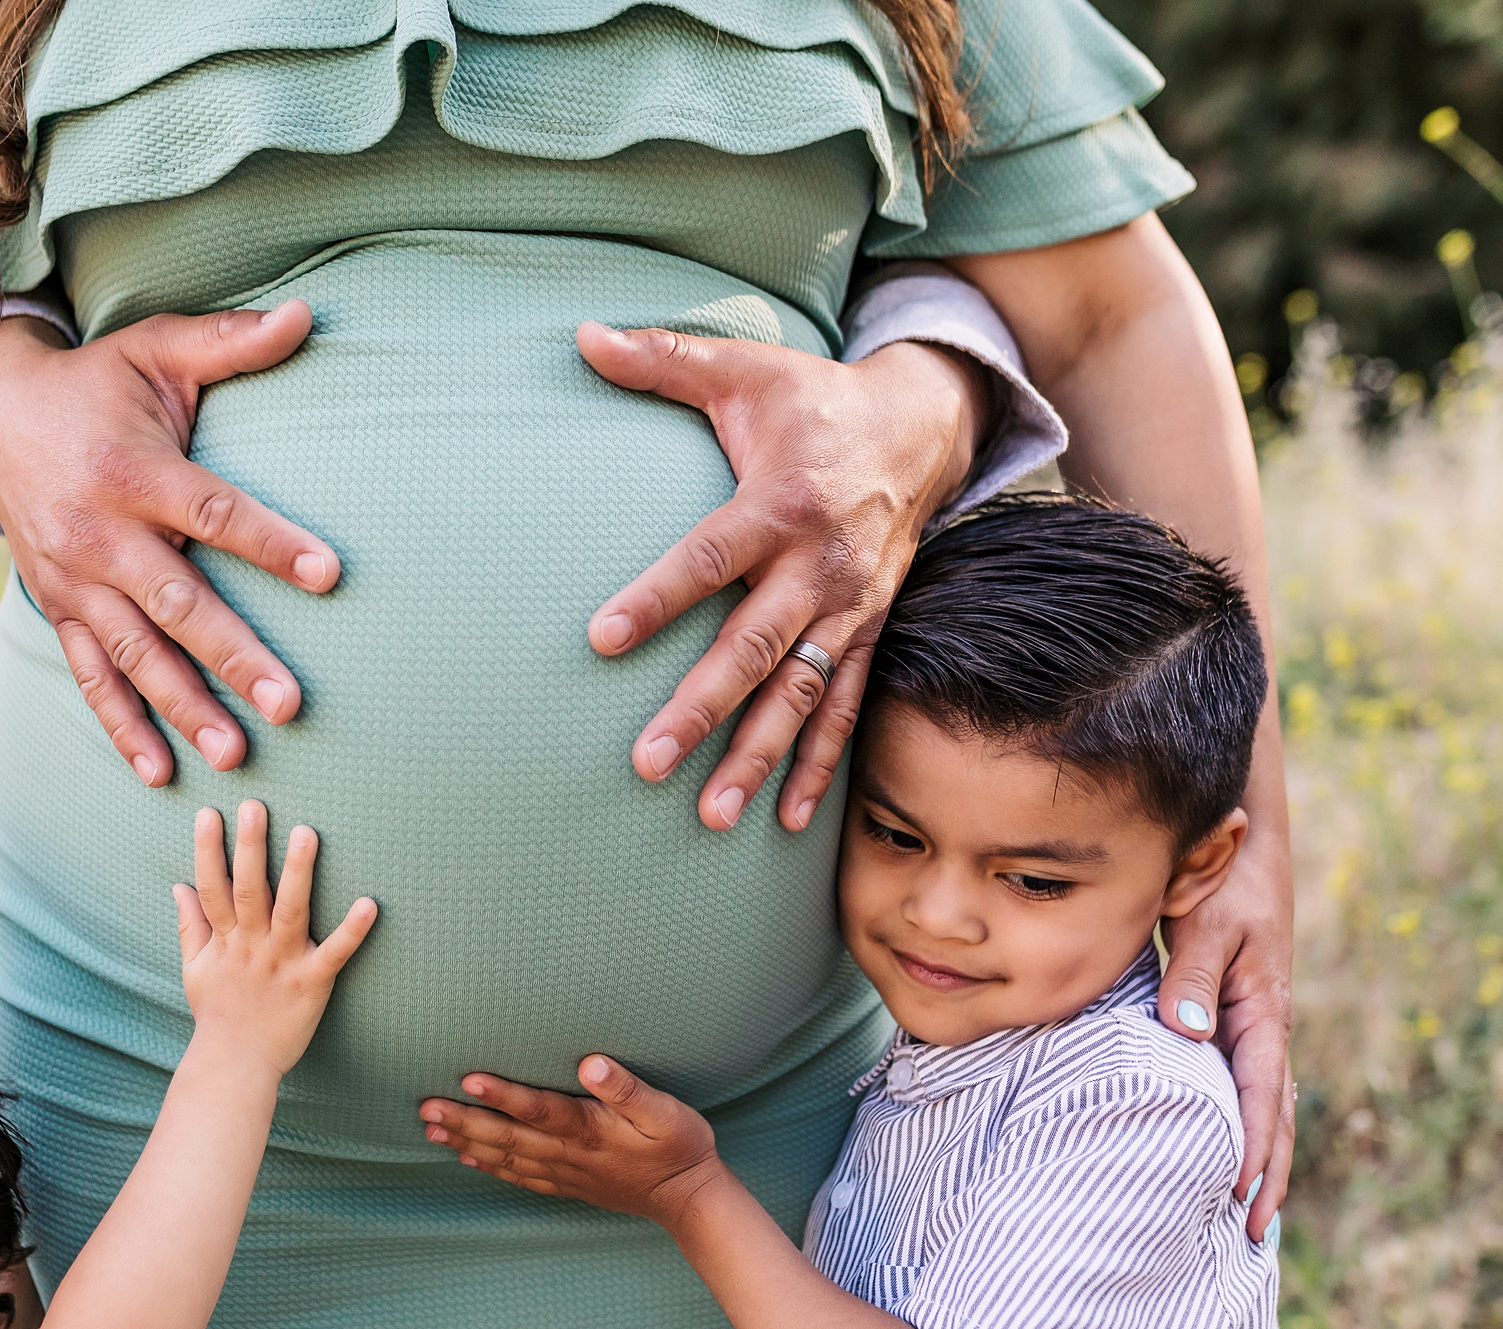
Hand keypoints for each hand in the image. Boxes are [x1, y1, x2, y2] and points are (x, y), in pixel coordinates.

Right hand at [0, 305, 339, 783]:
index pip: (214, 514)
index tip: (330, 576)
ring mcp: (74, 579)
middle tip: (291, 703)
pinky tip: (158, 771)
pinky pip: (89, 675)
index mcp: (134, 471)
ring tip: (236, 754)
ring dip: (184, 708)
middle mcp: (100, 534)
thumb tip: (305, 316)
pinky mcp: (57, 607)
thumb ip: (231, 342)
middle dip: (234, 657)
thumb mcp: (156, 348)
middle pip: (176, 604)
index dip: (272, 544)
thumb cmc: (97, 381)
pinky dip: (121, 726)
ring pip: (134, 654)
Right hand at [174, 800, 376, 1073]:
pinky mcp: (311, 983)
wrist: (235, 1064)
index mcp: (225, 940)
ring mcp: (281, 963)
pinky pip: (334, 954)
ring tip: (307, 834)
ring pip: (289, 911)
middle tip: (254, 806)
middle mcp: (251, 946)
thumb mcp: (195, 968)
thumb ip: (191, 925)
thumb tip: (177, 886)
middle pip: (248, 890)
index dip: (208, 850)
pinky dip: (352, 931)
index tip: (208, 813)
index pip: (211, 887)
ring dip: (298, 873)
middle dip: (250, 847)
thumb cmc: (218, 1014)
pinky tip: (369, 905)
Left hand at [419, 1054, 724, 1228]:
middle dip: (465, 1121)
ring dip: (467, 1142)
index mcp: (590, 1131)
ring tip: (431, 1130)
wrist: (689, 1199)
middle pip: (508, 1136)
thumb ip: (627, 1088)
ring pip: (507, 1157)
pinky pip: (520, 1177)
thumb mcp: (665, 1112)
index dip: (502, 1095)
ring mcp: (565, 1172)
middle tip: (426, 1108)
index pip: (538, 1109)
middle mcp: (569, 1154)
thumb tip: (591, 1064)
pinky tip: (467, 1158)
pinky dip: (490, 1167)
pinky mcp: (567, 1184)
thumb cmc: (680, 1147)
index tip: (468, 1079)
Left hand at [575, 328, 987, 831]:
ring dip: (759, 757)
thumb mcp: (744, 368)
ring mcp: (851, 608)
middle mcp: (821, 565)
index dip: (657, 597)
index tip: (602, 638)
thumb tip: (582, 333)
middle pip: (755, 646)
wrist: (920, 428)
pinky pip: (845, 708)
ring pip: (801, 694)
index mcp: (782, 502)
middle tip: (648, 762)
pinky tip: (790, 820)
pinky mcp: (868, 632)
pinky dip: (821, 765)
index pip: (709, 557)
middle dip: (704, 708)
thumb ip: (662, 358)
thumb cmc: (811, 401)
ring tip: (709, 812)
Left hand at [1158, 825, 1293, 1239]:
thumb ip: (1193, 977)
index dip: (1252, 1144)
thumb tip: (1188, 1034)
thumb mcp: (1209, 923)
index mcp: (1264, 1011)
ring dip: (1261, 1160)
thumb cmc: (1225, 882)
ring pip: (1263, 1107)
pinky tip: (1230, 1154)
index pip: (1261, 1092)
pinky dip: (1245, 1126)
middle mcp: (1267, 1027)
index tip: (1241, 1191)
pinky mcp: (1239, 1020)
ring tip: (1248, 1218)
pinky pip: (1246, 1086)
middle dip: (1267, 1175)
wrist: (1245, 848)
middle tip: (1250, 1235)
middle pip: (1274, 1116)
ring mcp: (1256, 1027)